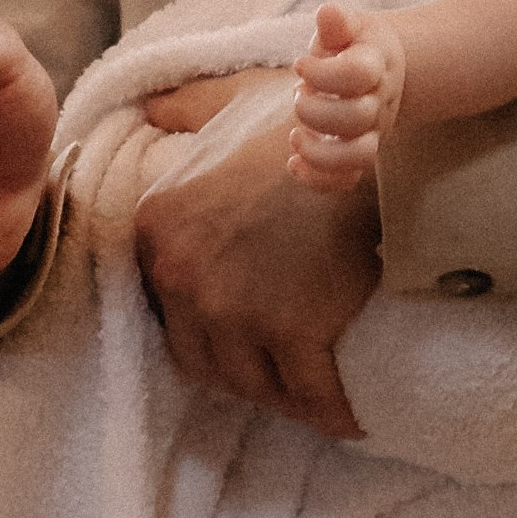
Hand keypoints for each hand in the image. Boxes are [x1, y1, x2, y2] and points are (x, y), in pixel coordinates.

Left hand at [132, 73, 377, 436]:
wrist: (366, 130)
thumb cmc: (302, 117)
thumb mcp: (226, 102)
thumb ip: (184, 111)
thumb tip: (151, 107)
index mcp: (156, 227)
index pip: (167, 311)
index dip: (208, 327)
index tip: (244, 330)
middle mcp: (179, 274)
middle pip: (205, 359)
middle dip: (243, 369)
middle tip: (284, 366)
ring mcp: (232, 307)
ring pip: (253, 384)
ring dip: (284, 395)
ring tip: (317, 391)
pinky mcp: (291, 329)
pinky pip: (311, 395)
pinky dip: (334, 411)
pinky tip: (352, 415)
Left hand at [288, 3, 403, 191]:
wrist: (384, 68)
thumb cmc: (355, 45)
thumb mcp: (349, 26)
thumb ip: (337, 23)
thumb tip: (327, 13)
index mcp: (376, 65)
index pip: (359, 73)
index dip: (324, 73)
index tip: (299, 64)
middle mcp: (378, 101)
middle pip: (358, 117)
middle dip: (316, 110)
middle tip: (298, 94)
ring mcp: (371, 131)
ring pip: (360, 155)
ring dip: (321, 153)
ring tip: (295, 137)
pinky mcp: (359, 153)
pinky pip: (348, 178)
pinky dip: (320, 180)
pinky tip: (294, 165)